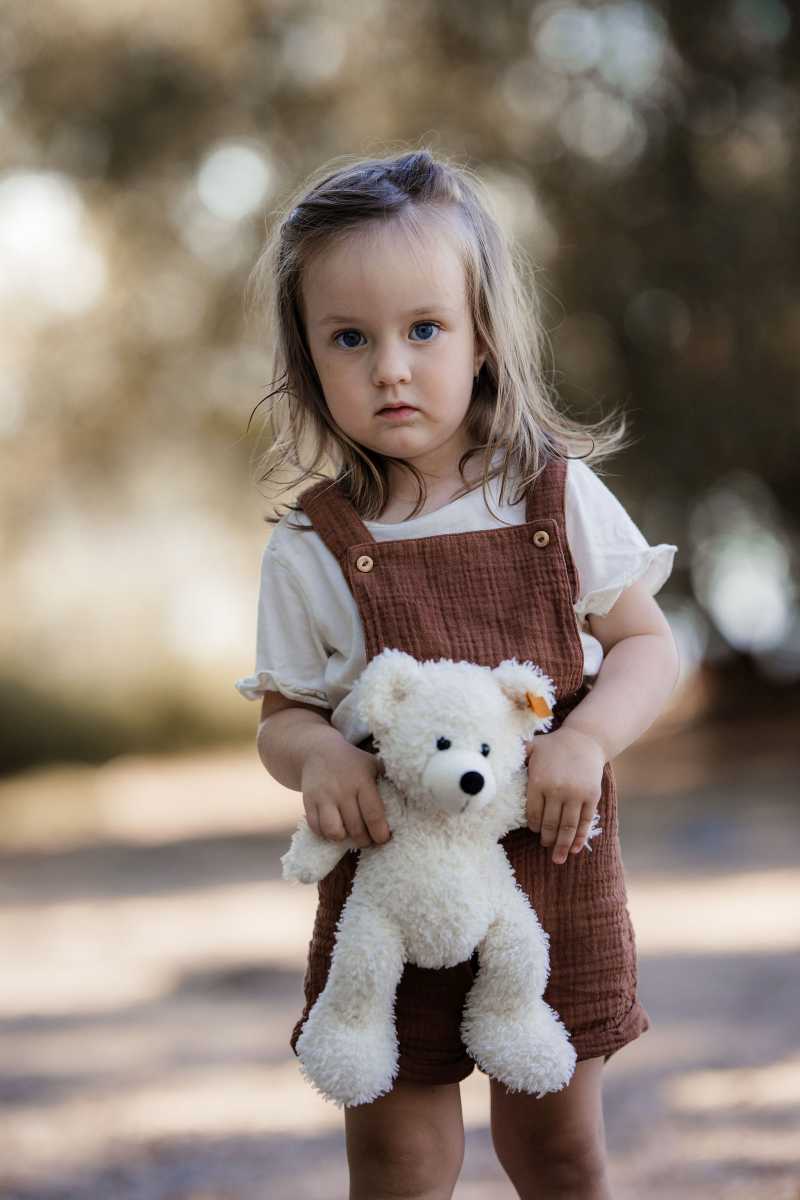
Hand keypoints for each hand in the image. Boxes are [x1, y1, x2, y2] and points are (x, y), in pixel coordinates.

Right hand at [301, 736, 390, 848]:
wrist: (317, 751)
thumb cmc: (353, 762)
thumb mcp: (373, 764)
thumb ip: (389, 780)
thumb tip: (416, 795)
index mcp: (362, 780)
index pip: (373, 813)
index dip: (380, 832)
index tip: (384, 838)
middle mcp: (342, 790)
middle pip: (355, 827)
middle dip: (365, 840)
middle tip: (369, 839)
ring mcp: (323, 797)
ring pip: (334, 831)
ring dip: (344, 839)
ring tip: (350, 836)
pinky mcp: (308, 803)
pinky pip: (316, 828)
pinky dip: (326, 835)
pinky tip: (335, 829)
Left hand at [526, 726, 605, 863]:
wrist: (586, 739)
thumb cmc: (554, 745)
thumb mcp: (531, 747)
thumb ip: (515, 757)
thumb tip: (490, 762)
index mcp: (539, 781)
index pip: (533, 813)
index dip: (534, 826)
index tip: (534, 831)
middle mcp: (557, 790)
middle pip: (550, 824)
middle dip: (547, 839)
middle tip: (544, 846)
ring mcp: (576, 795)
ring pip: (567, 827)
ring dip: (562, 845)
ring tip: (558, 858)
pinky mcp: (592, 797)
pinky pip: (585, 822)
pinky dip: (580, 837)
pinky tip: (575, 848)